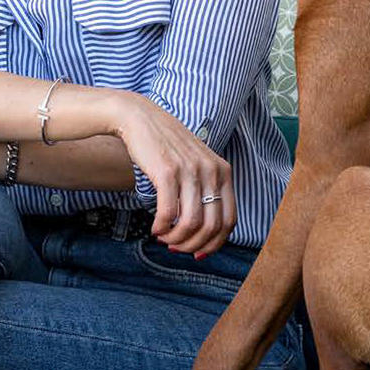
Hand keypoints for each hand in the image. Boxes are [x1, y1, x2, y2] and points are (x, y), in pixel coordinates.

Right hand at [106, 92, 233, 257]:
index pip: (229, 220)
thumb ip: (205, 188)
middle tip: (176, 248)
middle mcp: (211, 171)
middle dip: (193, 245)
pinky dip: (161, 228)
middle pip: (211, 226)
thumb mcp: (196, 163)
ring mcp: (190, 171)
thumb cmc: (165, 145)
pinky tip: (154, 229)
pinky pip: (168, 213)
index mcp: (223, 171)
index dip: (214, 243)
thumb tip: (201, 228)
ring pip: (191, 223)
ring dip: (176, 239)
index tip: (198, 251)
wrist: (140, 118)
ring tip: (164, 238)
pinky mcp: (167, 172)